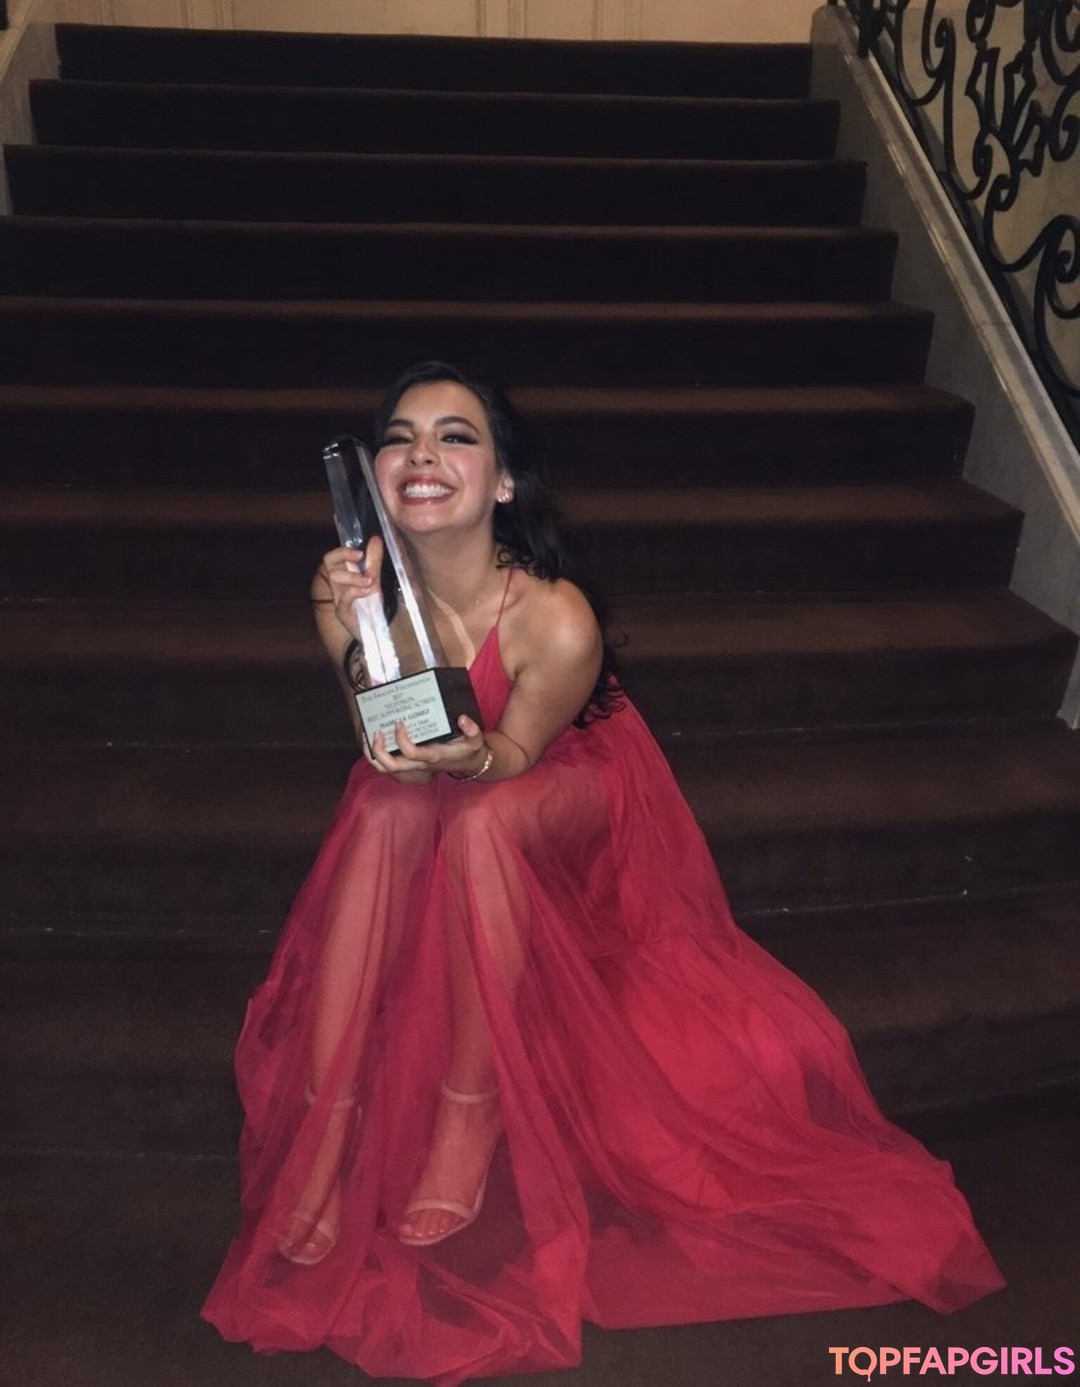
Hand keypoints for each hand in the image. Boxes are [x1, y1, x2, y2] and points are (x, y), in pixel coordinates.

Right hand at [320, 536, 385, 639]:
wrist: (375, 631)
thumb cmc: (370, 606)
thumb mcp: (375, 580)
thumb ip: (374, 561)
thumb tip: (376, 538)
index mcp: (343, 576)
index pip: (332, 557)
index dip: (342, 550)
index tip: (360, 551)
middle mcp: (338, 585)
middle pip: (328, 562)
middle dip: (343, 555)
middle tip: (360, 556)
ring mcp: (338, 599)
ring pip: (335, 578)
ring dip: (354, 576)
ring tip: (371, 581)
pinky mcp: (342, 613)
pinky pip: (344, 598)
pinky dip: (356, 591)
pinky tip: (368, 591)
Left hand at [366, 714, 487, 779]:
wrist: (469, 765)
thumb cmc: (469, 750)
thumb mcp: (475, 740)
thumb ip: (472, 730)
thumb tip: (462, 718)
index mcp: (434, 756)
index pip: (412, 753)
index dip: (402, 739)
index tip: (399, 722)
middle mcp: (421, 764)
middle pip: (392, 766)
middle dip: (379, 751)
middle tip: (376, 732)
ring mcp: (414, 766)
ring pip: (386, 769)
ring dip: (374, 755)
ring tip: (369, 737)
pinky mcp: (411, 763)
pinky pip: (389, 764)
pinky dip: (378, 754)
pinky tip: (375, 740)